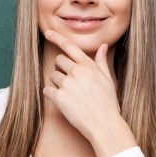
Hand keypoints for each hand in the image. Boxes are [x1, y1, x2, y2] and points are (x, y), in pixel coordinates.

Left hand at [42, 30, 133, 156]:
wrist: (104, 124)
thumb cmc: (108, 103)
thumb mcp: (108, 79)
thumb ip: (101, 62)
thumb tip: (103, 46)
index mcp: (88, 66)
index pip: (70, 46)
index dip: (57, 37)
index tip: (48, 32)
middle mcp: (77, 72)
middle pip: (59, 60)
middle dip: (62, 69)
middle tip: (71, 82)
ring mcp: (67, 84)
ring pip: (53, 75)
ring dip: (58, 83)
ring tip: (71, 95)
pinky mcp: (59, 97)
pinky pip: (47, 90)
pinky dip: (52, 95)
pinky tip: (63, 102)